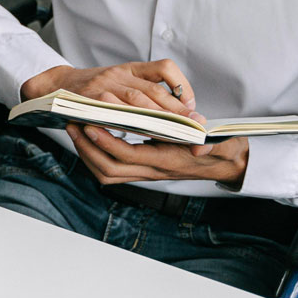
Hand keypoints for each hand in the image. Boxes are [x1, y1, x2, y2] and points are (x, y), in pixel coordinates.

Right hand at [23, 59, 203, 121]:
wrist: (55, 86)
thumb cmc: (94, 88)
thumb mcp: (121, 79)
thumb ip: (145, 90)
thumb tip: (180, 108)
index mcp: (130, 66)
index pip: (163, 68)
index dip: (181, 86)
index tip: (193, 106)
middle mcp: (117, 73)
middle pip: (152, 90)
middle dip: (174, 110)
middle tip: (192, 127)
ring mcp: (101, 86)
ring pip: (134, 101)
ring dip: (156, 119)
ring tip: (173, 134)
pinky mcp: (87, 101)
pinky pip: (110, 113)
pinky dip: (125, 122)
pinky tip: (138, 133)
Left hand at [67, 122, 249, 186]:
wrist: (224, 163)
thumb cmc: (219, 149)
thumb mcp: (219, 143)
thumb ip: (210, 144)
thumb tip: (201, 149)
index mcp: (166, 161)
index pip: (128, 155)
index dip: (107, 141)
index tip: (91, 124)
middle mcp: (152, 171)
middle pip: (109, 168)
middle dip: (87, 147)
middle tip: (73, 124)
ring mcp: (145, 173)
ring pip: (106, 172)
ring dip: (87, 152)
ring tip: (74, 129)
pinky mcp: (141, 171)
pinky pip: (110, 171)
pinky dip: (95, 156)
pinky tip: (87, 139)